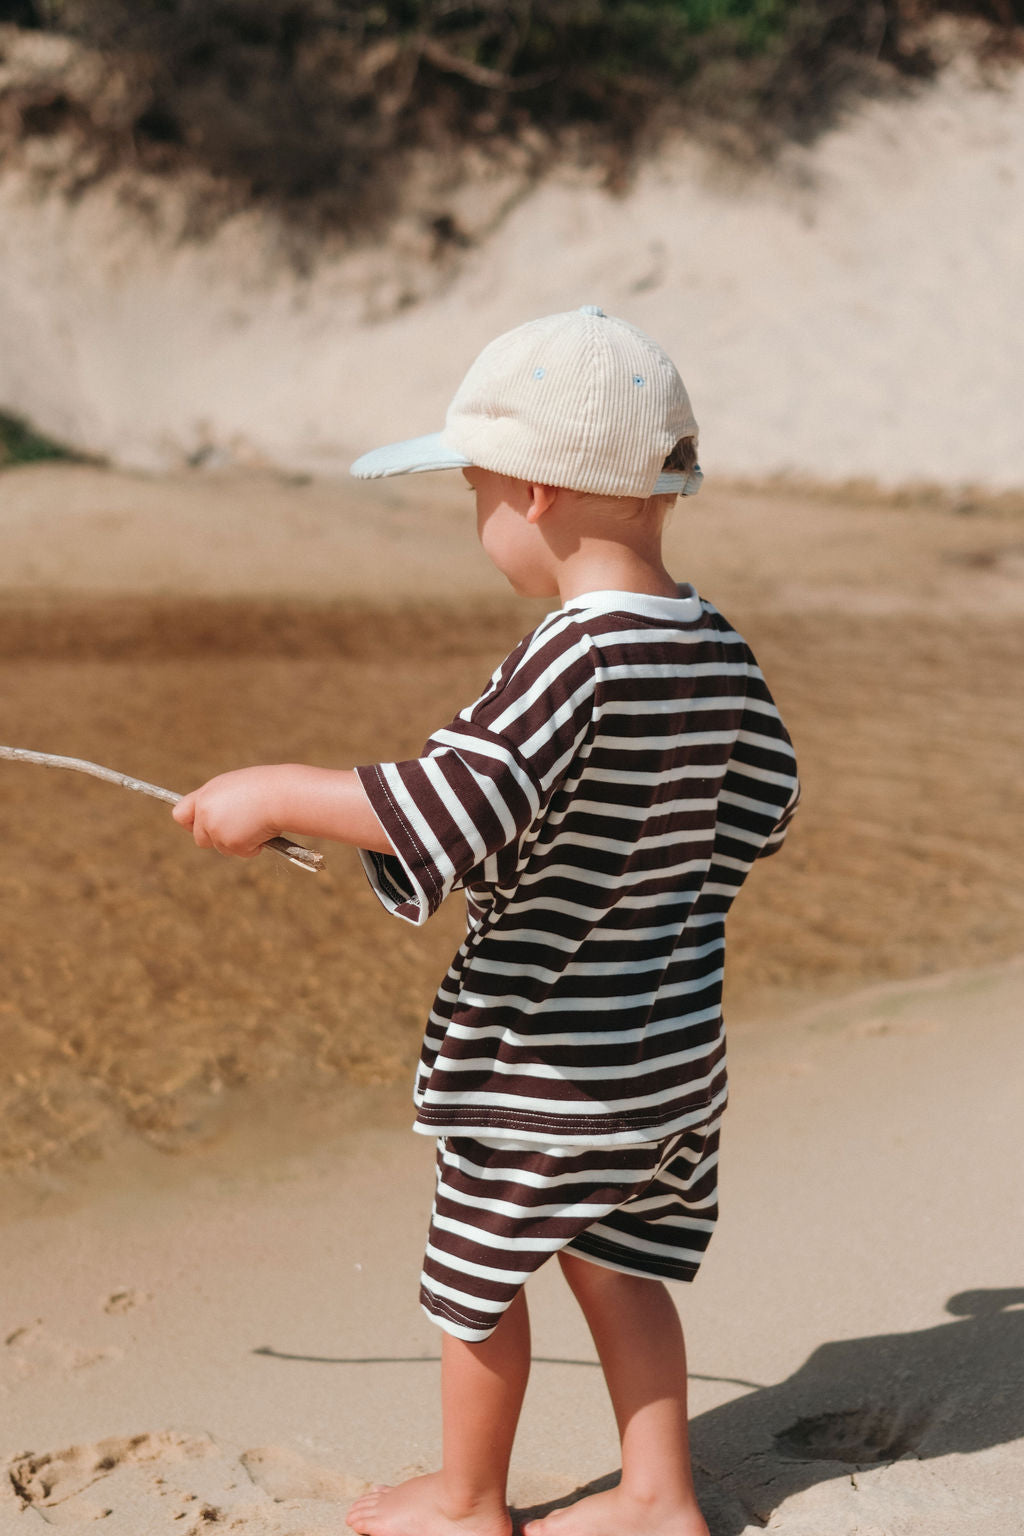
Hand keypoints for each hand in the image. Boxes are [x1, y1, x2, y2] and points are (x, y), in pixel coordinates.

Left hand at [172, 765, 295, 858]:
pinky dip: (254, 847)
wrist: (283, 795)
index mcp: (206, 794)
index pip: (180, 814)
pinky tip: (264, 830)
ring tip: (257, 823)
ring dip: (239, 843)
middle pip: (201, 839)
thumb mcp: (236, 787)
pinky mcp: (232, 843)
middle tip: (240, 830)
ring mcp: (217, 829)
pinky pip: (242, 852)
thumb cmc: (267, 787)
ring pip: (222, 848)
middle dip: (217, 839)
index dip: (190, 824)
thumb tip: (218, 819)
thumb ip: (220, 801)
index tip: (202, 827)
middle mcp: (205, 813)